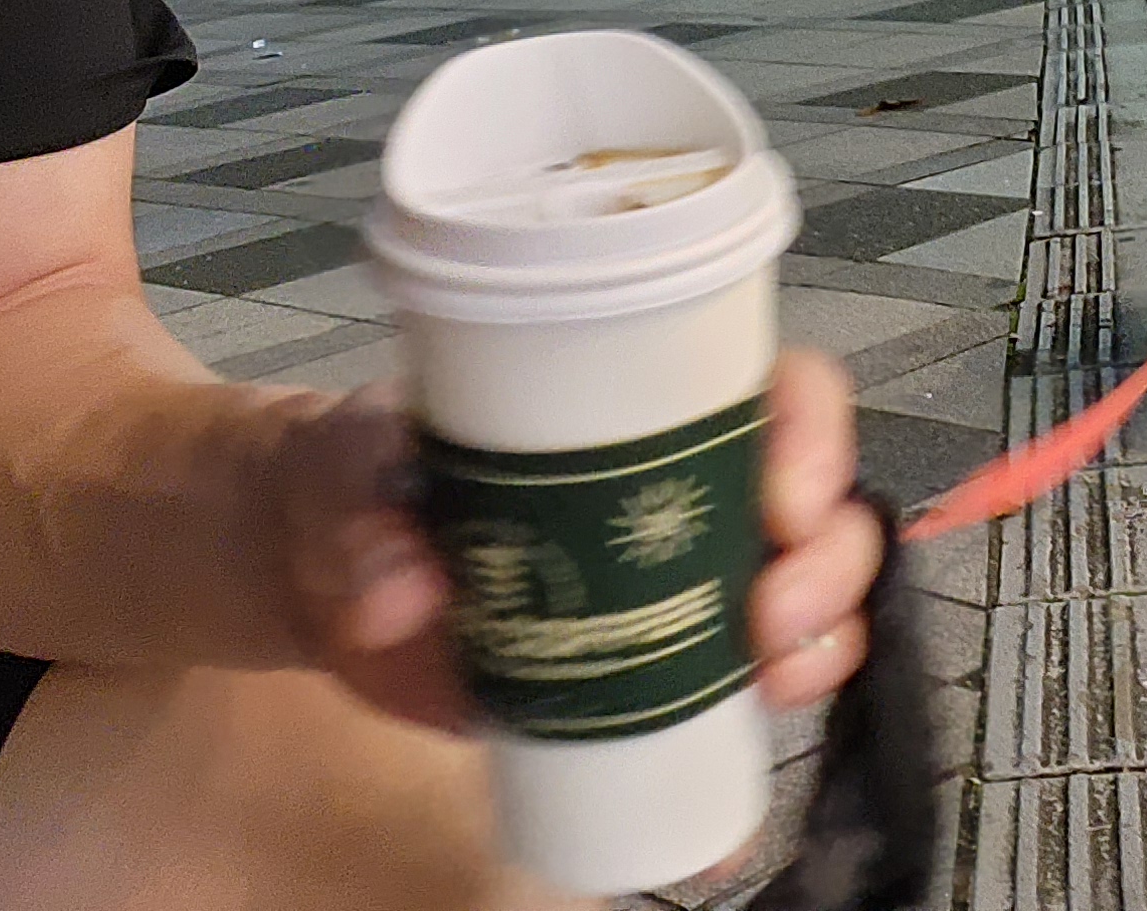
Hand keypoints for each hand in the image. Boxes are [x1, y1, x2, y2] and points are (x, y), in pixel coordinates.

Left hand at [273, 351, 883, 732]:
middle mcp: (690, 484)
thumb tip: (399, 594)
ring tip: (773, 683)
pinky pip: (741, 690)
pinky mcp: (653, 668)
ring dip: (821, 641)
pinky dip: (767, 728)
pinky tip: (759, 756)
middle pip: (817, 504)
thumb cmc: (353, 475)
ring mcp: (681, 582)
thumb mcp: (348, 465)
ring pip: (807, 596)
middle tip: (770, 615)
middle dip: (826, 561)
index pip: (773, 390)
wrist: (319, 568)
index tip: (782, 499)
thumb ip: (364, 509)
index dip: (810, 435)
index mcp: (647, 403)